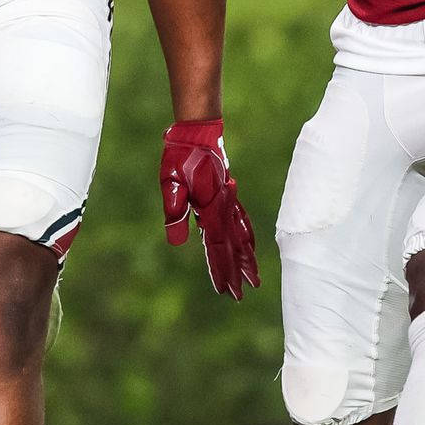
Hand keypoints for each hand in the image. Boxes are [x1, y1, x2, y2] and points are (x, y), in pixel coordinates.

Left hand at [160, 118, 259, 299]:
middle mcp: (224, 206)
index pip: (218, 246)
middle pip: (234, 246)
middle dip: (238, 270)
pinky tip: (248, 243)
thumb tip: (178, 243)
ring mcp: (229, 200)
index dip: (221, 270)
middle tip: (243, 293)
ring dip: (246, 257)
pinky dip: (247, 236)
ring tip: (253, 276)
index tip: (226, 290)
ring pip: (241, 235)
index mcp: (211, 207)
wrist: (198, 132)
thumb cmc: (181, 156)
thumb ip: (175, 210)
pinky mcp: (228, 194)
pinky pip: (241, 220)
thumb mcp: (170, 182)